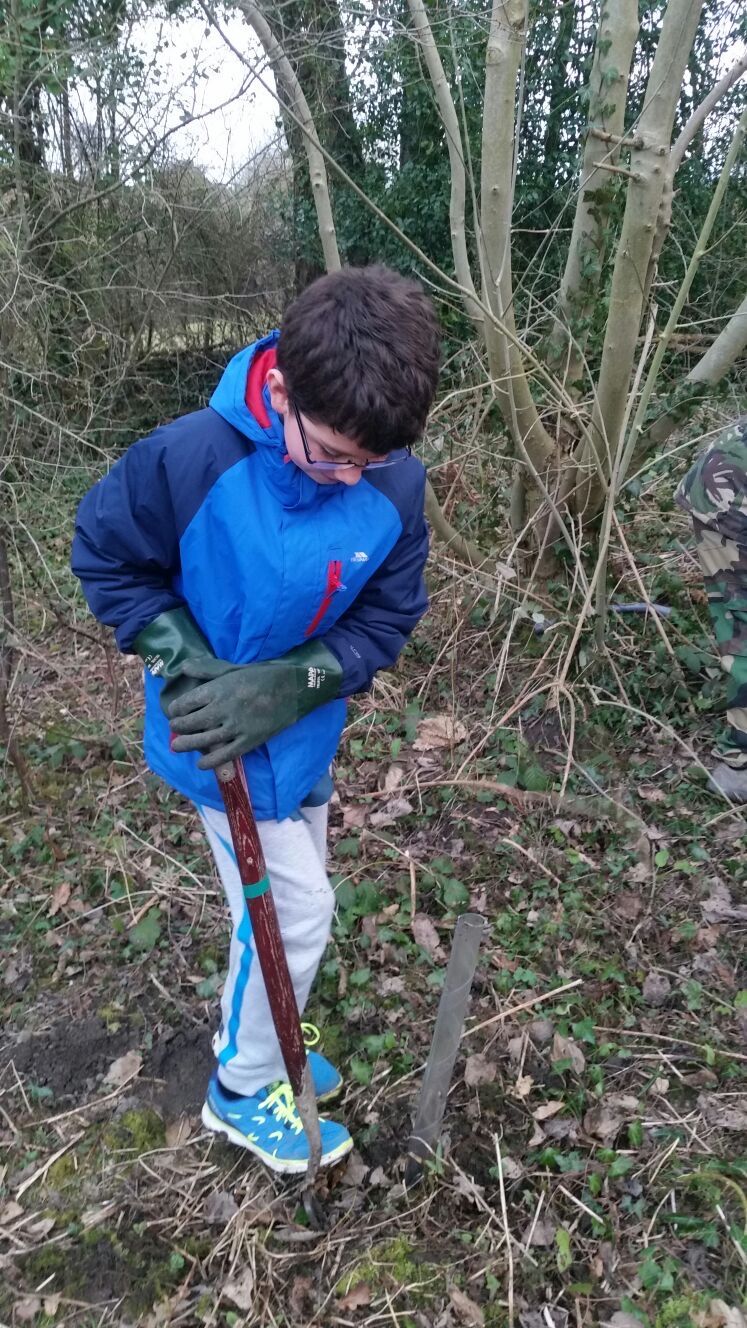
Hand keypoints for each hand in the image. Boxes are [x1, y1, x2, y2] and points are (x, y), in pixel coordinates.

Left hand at [167, 656, 298, 768]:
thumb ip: (208, 670)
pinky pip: (225, 754)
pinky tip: (201, 763)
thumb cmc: (263, 676)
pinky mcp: (249, 740)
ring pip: (204, 740)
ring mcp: (237, 726)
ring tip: (176, 746)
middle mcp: (224, 708)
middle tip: (175, 728)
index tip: (174, 712)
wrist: (294, 689)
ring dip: (187, 744)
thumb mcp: (234, 668)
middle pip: (192, 722)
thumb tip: (183, 667)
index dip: (176, 709)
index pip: (187, 702)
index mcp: (219, 688)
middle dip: (178, 726)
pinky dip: (210, 761)